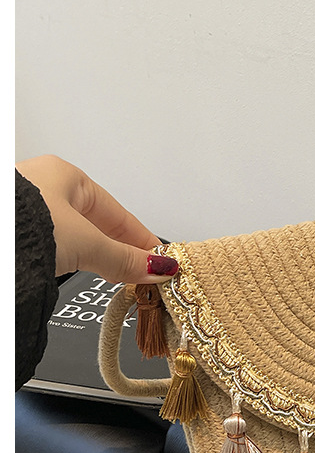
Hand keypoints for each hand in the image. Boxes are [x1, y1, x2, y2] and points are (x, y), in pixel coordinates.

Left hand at [15, 154, 177, 283]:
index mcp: (66, 175)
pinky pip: (57, 247)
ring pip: (77, 237)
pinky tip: (83, 273)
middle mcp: (45, 187)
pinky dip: (75, 261)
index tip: (159, 260)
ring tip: (118, 277)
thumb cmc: (23, 225)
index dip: (142, 239)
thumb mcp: (87, 244)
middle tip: (142, 274)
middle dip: (121, 250)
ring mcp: (27, 211)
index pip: (118, 212)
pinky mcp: (17, 235)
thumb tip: (155, 268)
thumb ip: (125, 258)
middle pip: (98, 225)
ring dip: (99, 258)